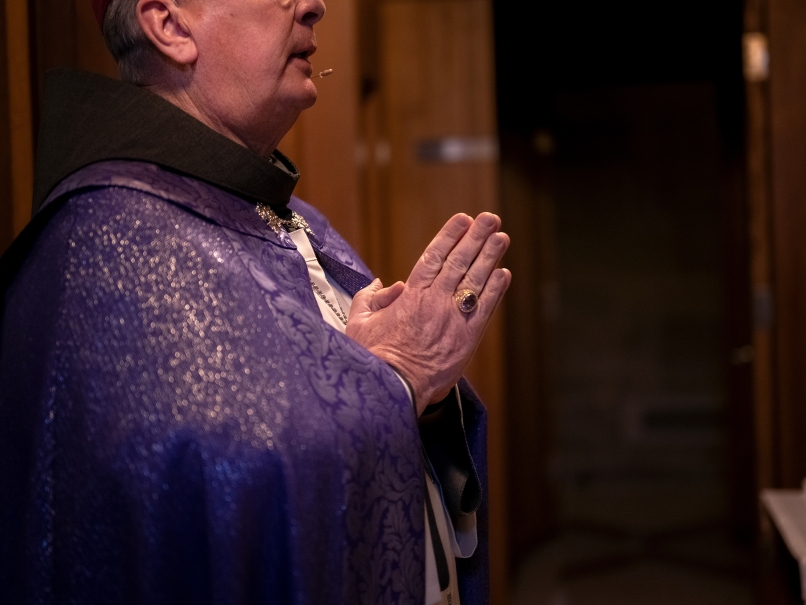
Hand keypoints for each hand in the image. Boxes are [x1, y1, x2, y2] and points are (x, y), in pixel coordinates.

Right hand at [346, 212, 511, 414]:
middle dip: (476, 238)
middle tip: (491, 219)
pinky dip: (495, 291)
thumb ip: (370, 298)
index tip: (463, 219)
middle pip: (460, 262)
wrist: (392, 390)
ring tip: (502, 237)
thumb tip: (385, 284)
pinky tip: (504, 274)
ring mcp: (454, 320)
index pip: (434, 257)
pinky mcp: (467, 340)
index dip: (450, 236)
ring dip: (490, 257)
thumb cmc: (372, 358)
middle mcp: (435, 302)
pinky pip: (485, 309)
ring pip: (476, 281)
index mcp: (410, 296)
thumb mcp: (359, 323)